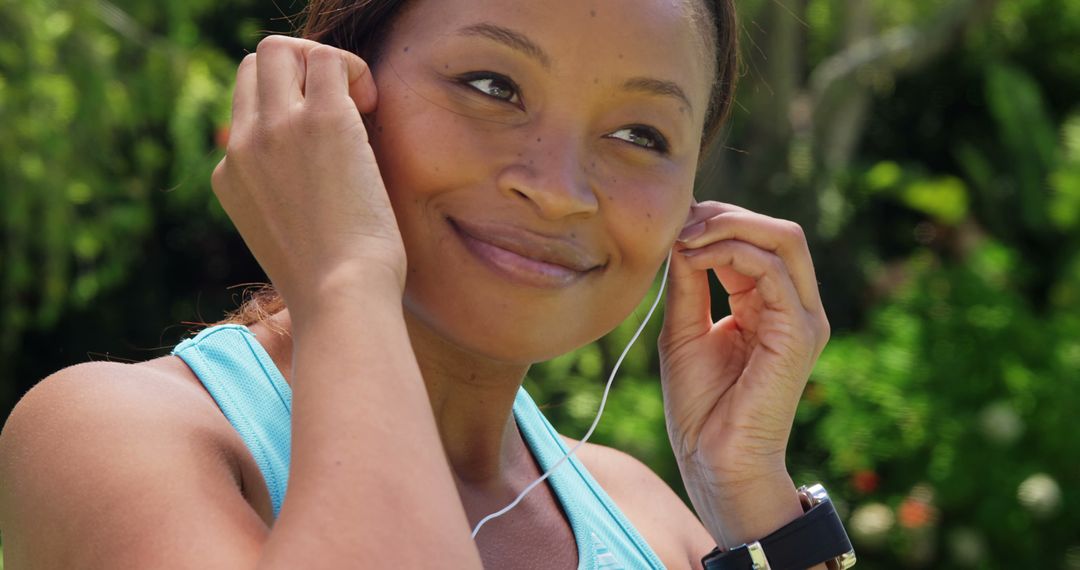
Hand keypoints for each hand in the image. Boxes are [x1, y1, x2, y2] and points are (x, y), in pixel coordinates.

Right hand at [211, 36, 404, 318]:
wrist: (341, 297)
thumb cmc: (334, 285)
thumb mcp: (290, 241)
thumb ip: (289, 201)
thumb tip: (322, 178)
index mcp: (232, 177)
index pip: (248, 115)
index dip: (290, 115)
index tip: (328, 150)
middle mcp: (244, 146)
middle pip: (255, 69)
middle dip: (300, 75)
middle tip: (344, 113)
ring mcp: (276, 129)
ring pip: (280, 51)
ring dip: (324, 65)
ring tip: (358, 104)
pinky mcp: (321, 120)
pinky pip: (328, 59)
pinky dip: (354, 69)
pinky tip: (372, 105)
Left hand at [658, 201, 829, 544]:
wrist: (714, 461)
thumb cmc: (700, 406)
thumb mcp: (684, 329)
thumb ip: (689, 281)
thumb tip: (681, 234)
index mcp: (770, 304)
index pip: (756, 240)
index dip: (715, 221)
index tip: (671, 223)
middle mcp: (794, 306)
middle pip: (777, 230)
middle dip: (724, 215)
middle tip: (678, 222)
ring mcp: (802, 318)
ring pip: (783, 238)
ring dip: (727, 227)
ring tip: (683, 238)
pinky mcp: (799, 332)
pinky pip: (772, 268)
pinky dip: (729, 252)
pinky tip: (692, 258)